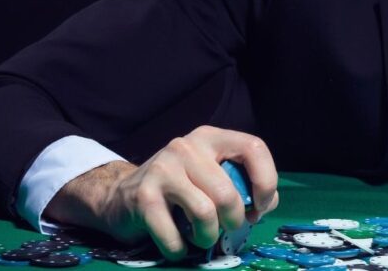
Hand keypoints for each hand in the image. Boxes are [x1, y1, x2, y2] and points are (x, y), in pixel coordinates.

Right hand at [45, 125, 278, 260]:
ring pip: (205, 213)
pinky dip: (181, 249)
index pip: (254, 147)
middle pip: (227, 193)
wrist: (121, 196)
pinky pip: (175, 236)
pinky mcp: (144, 197)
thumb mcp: (212, 177)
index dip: (266, 182)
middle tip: (228, 228)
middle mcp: (187, 146)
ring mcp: (163, 169)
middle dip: (234, 221)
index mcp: (210, 137)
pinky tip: (178, 244)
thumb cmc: (179, 189)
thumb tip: (266, 204)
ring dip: (208, 237)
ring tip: (203, 237)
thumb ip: (243, 185)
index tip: (259, 207)